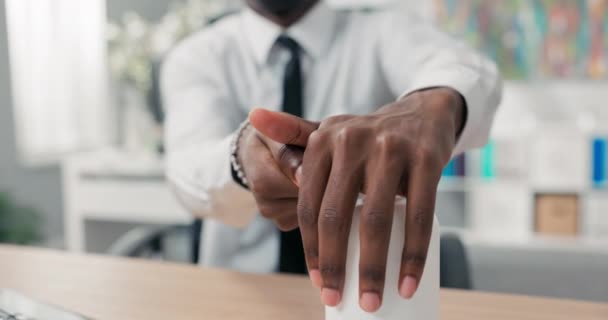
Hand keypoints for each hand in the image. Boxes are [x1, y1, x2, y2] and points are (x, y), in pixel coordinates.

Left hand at [251, 88, 464, 311]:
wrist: (422, 115)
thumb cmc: (368, 137)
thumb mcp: (330, 131)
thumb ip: (291, 132)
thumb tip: (253, 117)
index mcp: (324, 140)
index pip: (309, 204)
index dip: (311, 249)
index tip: (318, 282)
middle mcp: (352, 140)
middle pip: (335, 216)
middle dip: (333, 266)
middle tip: (335, 298)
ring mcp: (391, 149)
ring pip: (375, 221)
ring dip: (372, 269)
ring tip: (370, 300)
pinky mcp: (426, 160)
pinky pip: (418, 217)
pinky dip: (412, 256)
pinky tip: (406, 282)